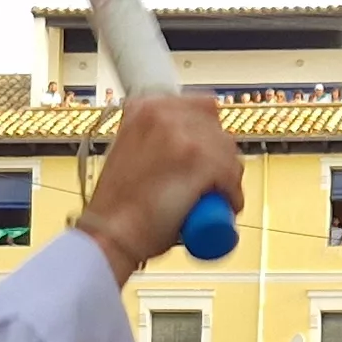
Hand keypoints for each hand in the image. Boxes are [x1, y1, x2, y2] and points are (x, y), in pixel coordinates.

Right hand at [71, 94, 245, 281]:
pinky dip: (232, 196)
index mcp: (145, 108)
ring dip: (228, 177)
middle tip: (213, 181)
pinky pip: (231, 176)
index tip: (207, 153)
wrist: (109, 235)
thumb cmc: (117, 206)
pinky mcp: (199, 162)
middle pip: (217, 129)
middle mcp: (163, 114)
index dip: (208, 135)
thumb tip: (183, 142)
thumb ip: (153, 138)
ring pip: (228, 153)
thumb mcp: (128, 152)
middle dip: (220, 157)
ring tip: (214, 197)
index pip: (200, 107)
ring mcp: (182, 136)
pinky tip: (222, 207)